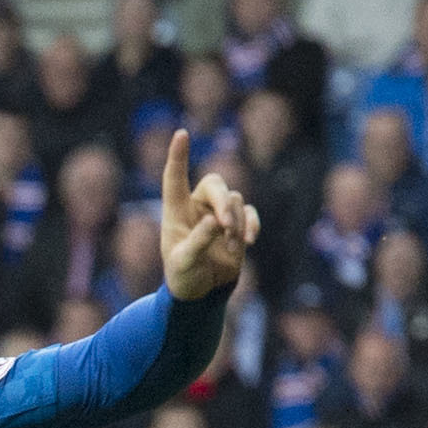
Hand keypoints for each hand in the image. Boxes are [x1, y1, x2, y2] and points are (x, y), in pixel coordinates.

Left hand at [159, 130, 256, 301]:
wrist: (202, 294)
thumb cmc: (184, 277)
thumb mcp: (184, 263)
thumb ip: (198, 242)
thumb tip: (215, 222)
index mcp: (176, 211)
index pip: (175, 178)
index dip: (178, 155)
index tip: (181, 134)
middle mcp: (197, 206)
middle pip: (215, 184)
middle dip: (223, 203)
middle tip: (226, 226)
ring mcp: (218, 214)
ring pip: (234, 200)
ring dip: (237, 222)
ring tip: (233, 246)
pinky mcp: (237, 225)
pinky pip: (249, 213)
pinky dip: (252, 224)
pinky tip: (249, 241)